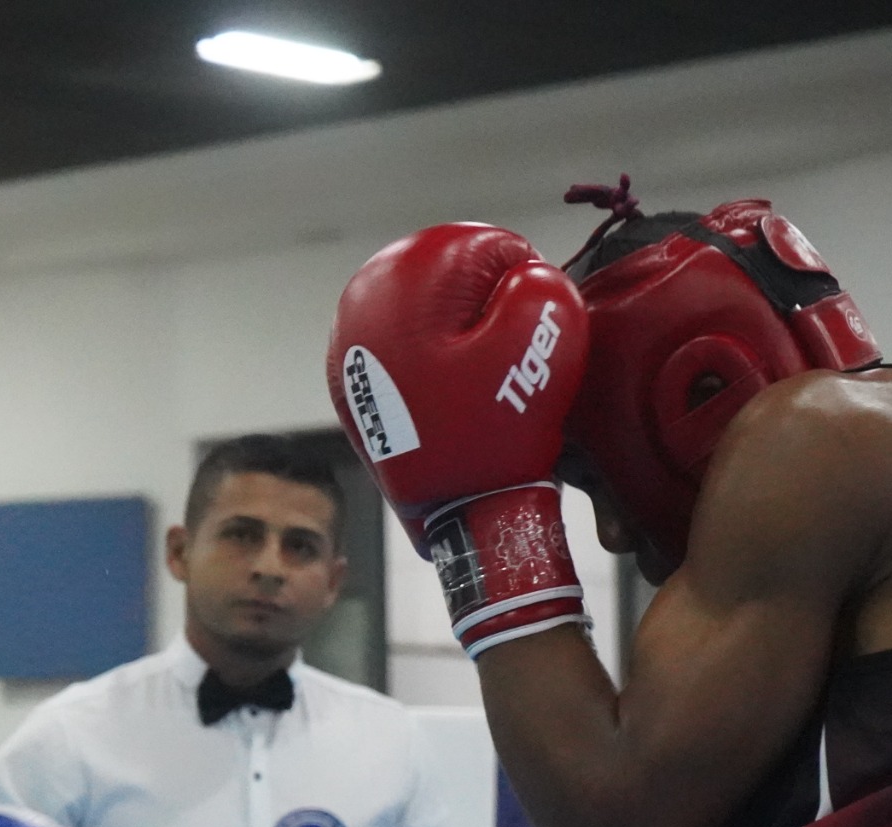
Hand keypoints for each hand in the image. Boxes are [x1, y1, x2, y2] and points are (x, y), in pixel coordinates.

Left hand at [329, 224, 589, 656]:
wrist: (452, 515)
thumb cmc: (496, 432)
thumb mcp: (543, 343)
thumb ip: (539, 286)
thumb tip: (524, 273)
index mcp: (404, 282)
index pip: (485, 246)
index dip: (526, 281)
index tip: (534, 326)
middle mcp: (360, 304)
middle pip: (448, 280)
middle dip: (487, 309)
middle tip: (509, 358)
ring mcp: (348, 347)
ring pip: (426, 316)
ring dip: (462, 336)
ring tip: (485, 381)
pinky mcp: (351, 383)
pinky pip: (406, 354)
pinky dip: (435, 365)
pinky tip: (455, 397)